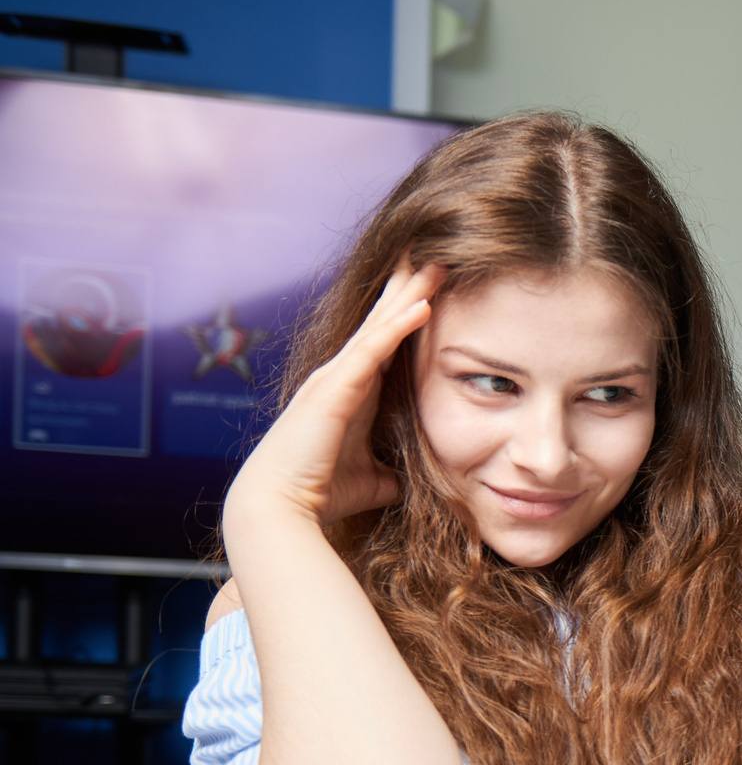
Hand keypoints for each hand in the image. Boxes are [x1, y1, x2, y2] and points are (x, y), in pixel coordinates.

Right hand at [226, 263, 440, 533]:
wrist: (282, 507)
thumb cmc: (322, 493)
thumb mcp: (373, 479)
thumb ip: (393, 471)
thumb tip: (414, 481)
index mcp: (352, 392)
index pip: (385, 343)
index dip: (406, 314)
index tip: (431, 287)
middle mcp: (341, 377)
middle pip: (381, 323)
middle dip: (408, 289)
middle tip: (434, 257)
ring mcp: (336, 378)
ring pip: (379, 326)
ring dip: (409, 294)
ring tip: (436, 264)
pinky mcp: (336, 389)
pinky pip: (374, 349)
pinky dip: (399, 326)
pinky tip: (423, 304)